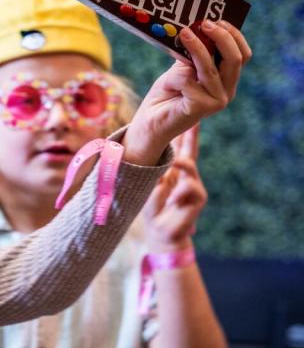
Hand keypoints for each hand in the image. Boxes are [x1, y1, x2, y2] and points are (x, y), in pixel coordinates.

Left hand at [123, 20, 251, 164]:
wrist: (150, 122)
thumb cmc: (166, 93)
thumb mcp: (182, 68)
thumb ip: (192, 53)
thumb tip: (196, 28)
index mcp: (226, 80)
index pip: (242, 55)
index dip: (233, 35)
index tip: (217, 20)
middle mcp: (226, 91)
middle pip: (235, 59)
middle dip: (221, 37)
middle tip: (204, 23)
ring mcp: (216, 101)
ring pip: (211, 68)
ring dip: (197, 48)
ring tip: (184, 33)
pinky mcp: (201, 109)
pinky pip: (189, 82)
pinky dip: (175, 77)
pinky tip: (166, 83)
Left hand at [143, 124, 205, 251]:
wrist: (161, 231)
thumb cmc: (153, 207)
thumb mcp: (149, 186)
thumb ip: (156, 171)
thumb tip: (156, 155)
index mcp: (173, 170)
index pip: (179, 147)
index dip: (184, 132)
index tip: (188, 116)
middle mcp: (185, 174)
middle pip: (190, 149)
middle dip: (191, 134)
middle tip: (195, 116)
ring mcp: (193, 184)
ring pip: (188, 165)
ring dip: (178, 167)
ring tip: (169, 176)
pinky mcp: (199, 197)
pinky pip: (191, 187)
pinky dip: (179, 193)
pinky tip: (173, 201)